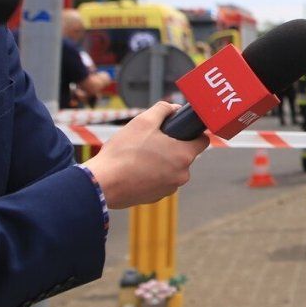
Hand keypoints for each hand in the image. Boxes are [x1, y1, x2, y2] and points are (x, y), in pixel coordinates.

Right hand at [84, 101, 209, 208]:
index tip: (181, 130)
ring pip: (172, 169)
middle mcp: (182, 174)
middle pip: (185, 155)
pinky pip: (160, 181)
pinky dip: (152, 175)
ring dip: (162, 162)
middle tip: (152, 141)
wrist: (102, 184)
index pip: (203, 141)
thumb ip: (163, 109)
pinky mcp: (156, 198)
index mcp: (184, 155)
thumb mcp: (143, 121)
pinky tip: (135, 170)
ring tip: (140, 156)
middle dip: (173, 147)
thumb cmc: (123, 152)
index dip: (193, 133)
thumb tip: (174, 108)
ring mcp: (170, 188)